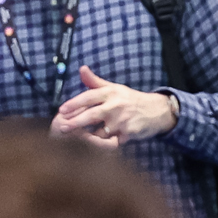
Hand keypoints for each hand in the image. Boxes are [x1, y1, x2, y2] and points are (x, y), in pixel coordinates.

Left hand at [51, 68, 178, 148]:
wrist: (156, 111)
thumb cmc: (130, 99)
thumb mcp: (114, 88)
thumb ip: (95, 81)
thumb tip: (81, 68)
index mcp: (111, 92)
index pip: (89, 97)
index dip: (74, 103)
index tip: (62, 110)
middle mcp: (116, 105)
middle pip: (92, 115)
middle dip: (76, 122)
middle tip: (62, 127)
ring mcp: (123, 120)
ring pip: (100, 132)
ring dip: (87, 137)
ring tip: (73, 140)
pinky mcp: (128, 133)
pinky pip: (110, 142)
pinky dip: (101, 145)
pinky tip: (91, 148)